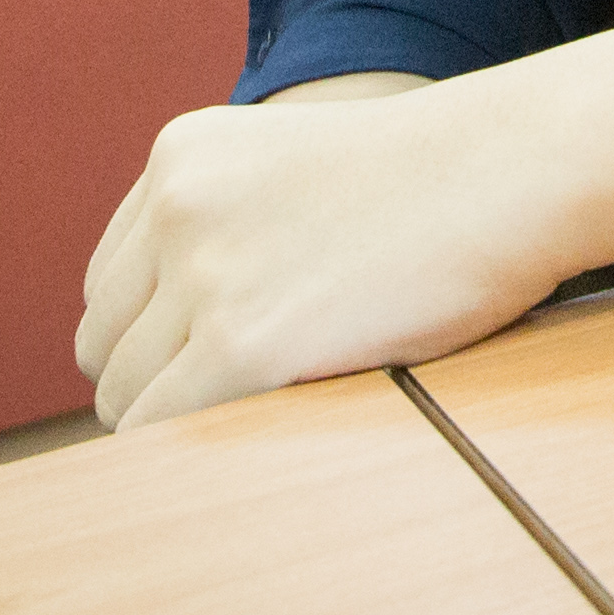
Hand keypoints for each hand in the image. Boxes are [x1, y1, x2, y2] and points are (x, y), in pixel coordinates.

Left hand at [75, 80, 585, 430]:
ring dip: (175, 423)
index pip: (110, 281)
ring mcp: (203, 276)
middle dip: (154, 381)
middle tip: (228, 408)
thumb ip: (227, 219)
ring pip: (124, 395)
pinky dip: (188, 457)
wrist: (509, 172)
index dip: (150, 335)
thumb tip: (179, 326)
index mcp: (180, 157)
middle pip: (104, 340)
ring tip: (252, 427)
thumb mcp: (293, 162)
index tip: (201, 364)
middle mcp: (174, 207)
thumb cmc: (434, 182)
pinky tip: (247, 451)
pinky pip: (162, 430)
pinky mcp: (241, 346)